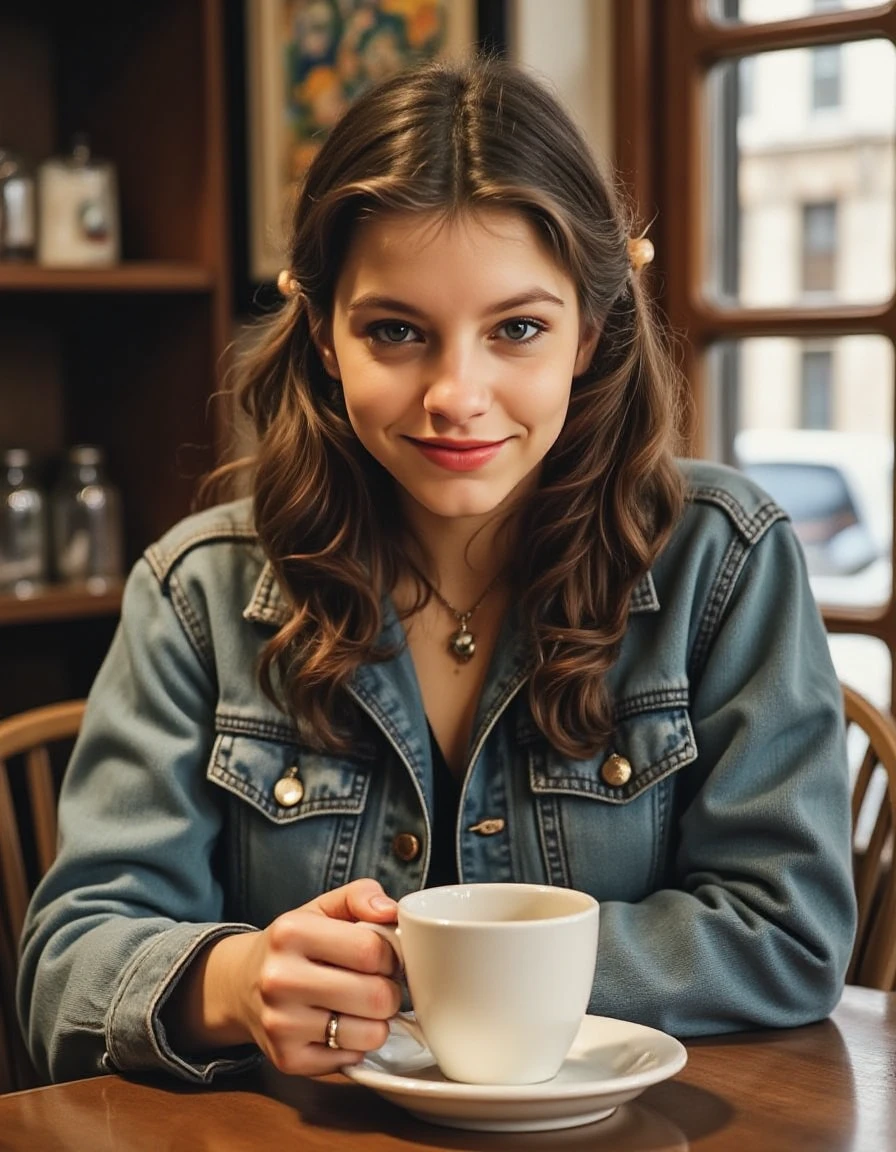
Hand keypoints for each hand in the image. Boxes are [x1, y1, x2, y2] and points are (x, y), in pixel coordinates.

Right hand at [168, 879, 401, 1074]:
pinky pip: (352, 1059)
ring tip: (359, 1006)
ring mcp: (281, 1024)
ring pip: (371, 1034)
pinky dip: (355, 1044)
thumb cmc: (295, 944)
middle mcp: (280, 979)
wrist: (242, 985)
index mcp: (291, 932)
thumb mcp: (322, 907)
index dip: (391, 955)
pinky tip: (338, 1025)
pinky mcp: (287, 1059)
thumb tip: (391, 911)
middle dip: (389, 991)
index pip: (371, 950)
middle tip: (376, 983)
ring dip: (377, 1021)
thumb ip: (361, 894)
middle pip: (376, 996)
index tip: (384, 957)